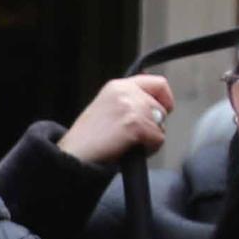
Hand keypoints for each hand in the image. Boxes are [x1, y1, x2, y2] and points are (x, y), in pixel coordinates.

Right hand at [60, 72, 176, 166]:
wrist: (72, 155)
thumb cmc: (86, 139)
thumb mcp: (105, 108)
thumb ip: (128, 101)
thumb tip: (153, 104)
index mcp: (117, 86)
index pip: (157, 83)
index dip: (165, 98)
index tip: (164, 110)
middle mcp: (126, 92)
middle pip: (162, 108)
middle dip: (153, 124)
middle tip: (132, 136)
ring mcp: (131, 107)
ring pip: (161, 125)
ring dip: (149, 138)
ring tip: (128, 144)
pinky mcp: (136, 124)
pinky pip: (158, 139)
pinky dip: (149, 149)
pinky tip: (130, 150)